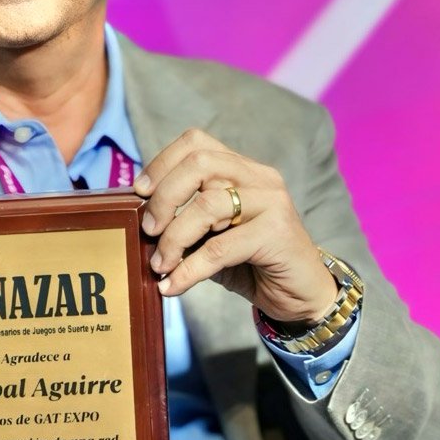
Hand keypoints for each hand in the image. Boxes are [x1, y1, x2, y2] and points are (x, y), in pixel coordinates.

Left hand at [134, 128, 337, 324]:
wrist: (301, 296)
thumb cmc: (251, 264)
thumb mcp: (211, 237)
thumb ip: (185, 223)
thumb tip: (140, 223)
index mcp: (241, 169)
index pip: (196, 142)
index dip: (162, 162)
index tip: (139, 192)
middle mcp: (259, 177)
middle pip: (199, 164)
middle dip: (164, 197)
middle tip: (147, 229)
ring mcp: (272, 201)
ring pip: (206, 206)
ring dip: (173, 238)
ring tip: (160, 265)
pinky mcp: (277, 232)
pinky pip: (219, 248)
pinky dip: (189, 269)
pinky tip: (173, 285)